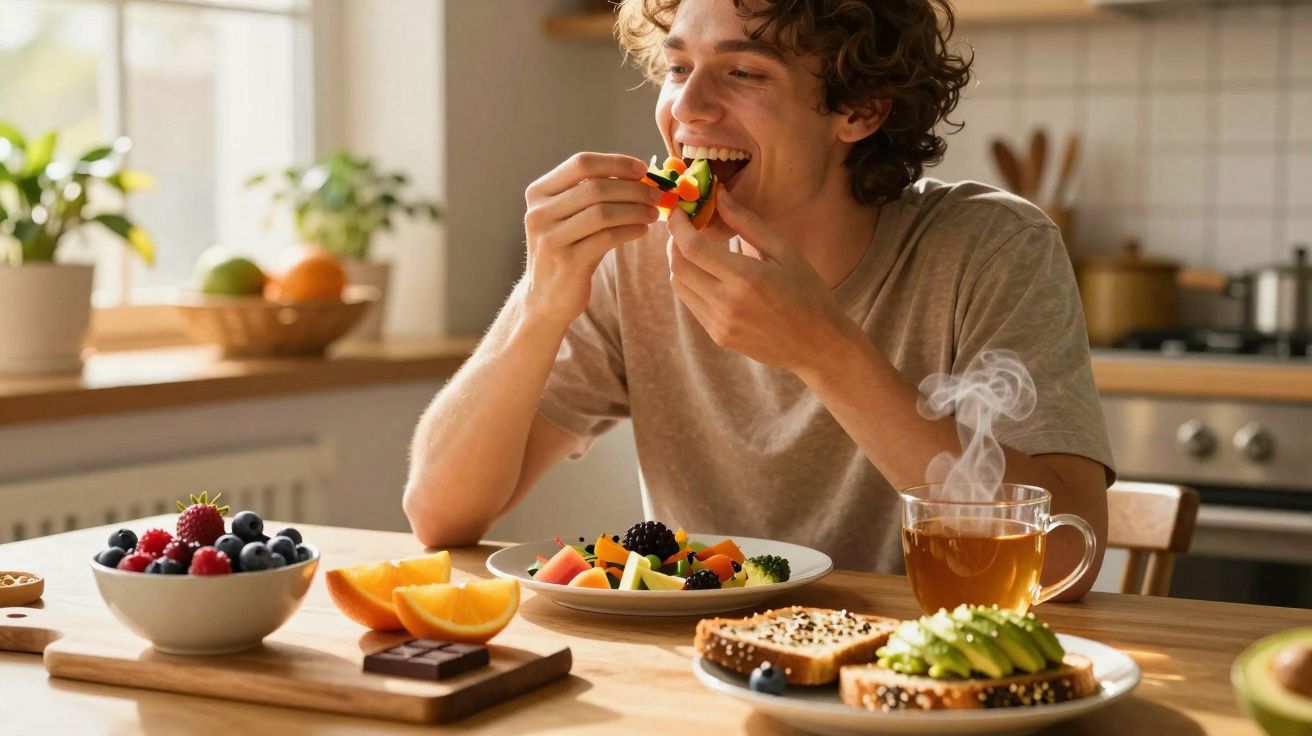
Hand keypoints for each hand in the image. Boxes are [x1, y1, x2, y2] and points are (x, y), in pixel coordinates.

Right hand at [523, 153, 661, 327]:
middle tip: (656, 195)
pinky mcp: (566, 262)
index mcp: (539, 192)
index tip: (643, 169)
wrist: (546, 298)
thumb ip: (591, 195)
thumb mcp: (569, 217)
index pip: (581, 163)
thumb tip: (639, 174)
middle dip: (633, 188)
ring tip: (654, 213)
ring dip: (635, 210)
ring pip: (602, 212)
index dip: (616, 163)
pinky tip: (642, 229)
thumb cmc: (567, 250)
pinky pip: (607, 238)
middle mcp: (539, 212)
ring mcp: (550, 238)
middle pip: (595, 187)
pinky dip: (630, 230)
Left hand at [666, 190, 858, 372]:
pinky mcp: (718, 336)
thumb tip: (720, 195)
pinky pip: (692, 304)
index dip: (677, 226)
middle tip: (682, 227)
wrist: (816, 344)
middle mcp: (727, 304)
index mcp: (746, 279)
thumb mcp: (784, 252)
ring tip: (693, 248)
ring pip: (680, 286)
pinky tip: (708, 273)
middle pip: (679, 267)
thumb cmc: (807, 292)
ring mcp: (720, 324)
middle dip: (673, 242)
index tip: (678, 212)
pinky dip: (691, 283)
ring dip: (680, 263)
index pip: (692, 248)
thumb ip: (748, 223)